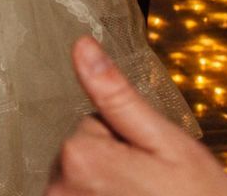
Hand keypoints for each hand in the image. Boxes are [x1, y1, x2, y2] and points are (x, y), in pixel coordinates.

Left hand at [43, 35, 226, 194]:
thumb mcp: (166, 142)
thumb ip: (117, 95)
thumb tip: (82, 45)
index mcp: (80, 156)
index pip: (91, 125)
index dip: (127, 141)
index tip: (152, 164)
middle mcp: (60, 188)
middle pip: (84, 154)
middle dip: (116, 164)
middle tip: (154, 185)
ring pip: (83, 180)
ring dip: (111, 188)